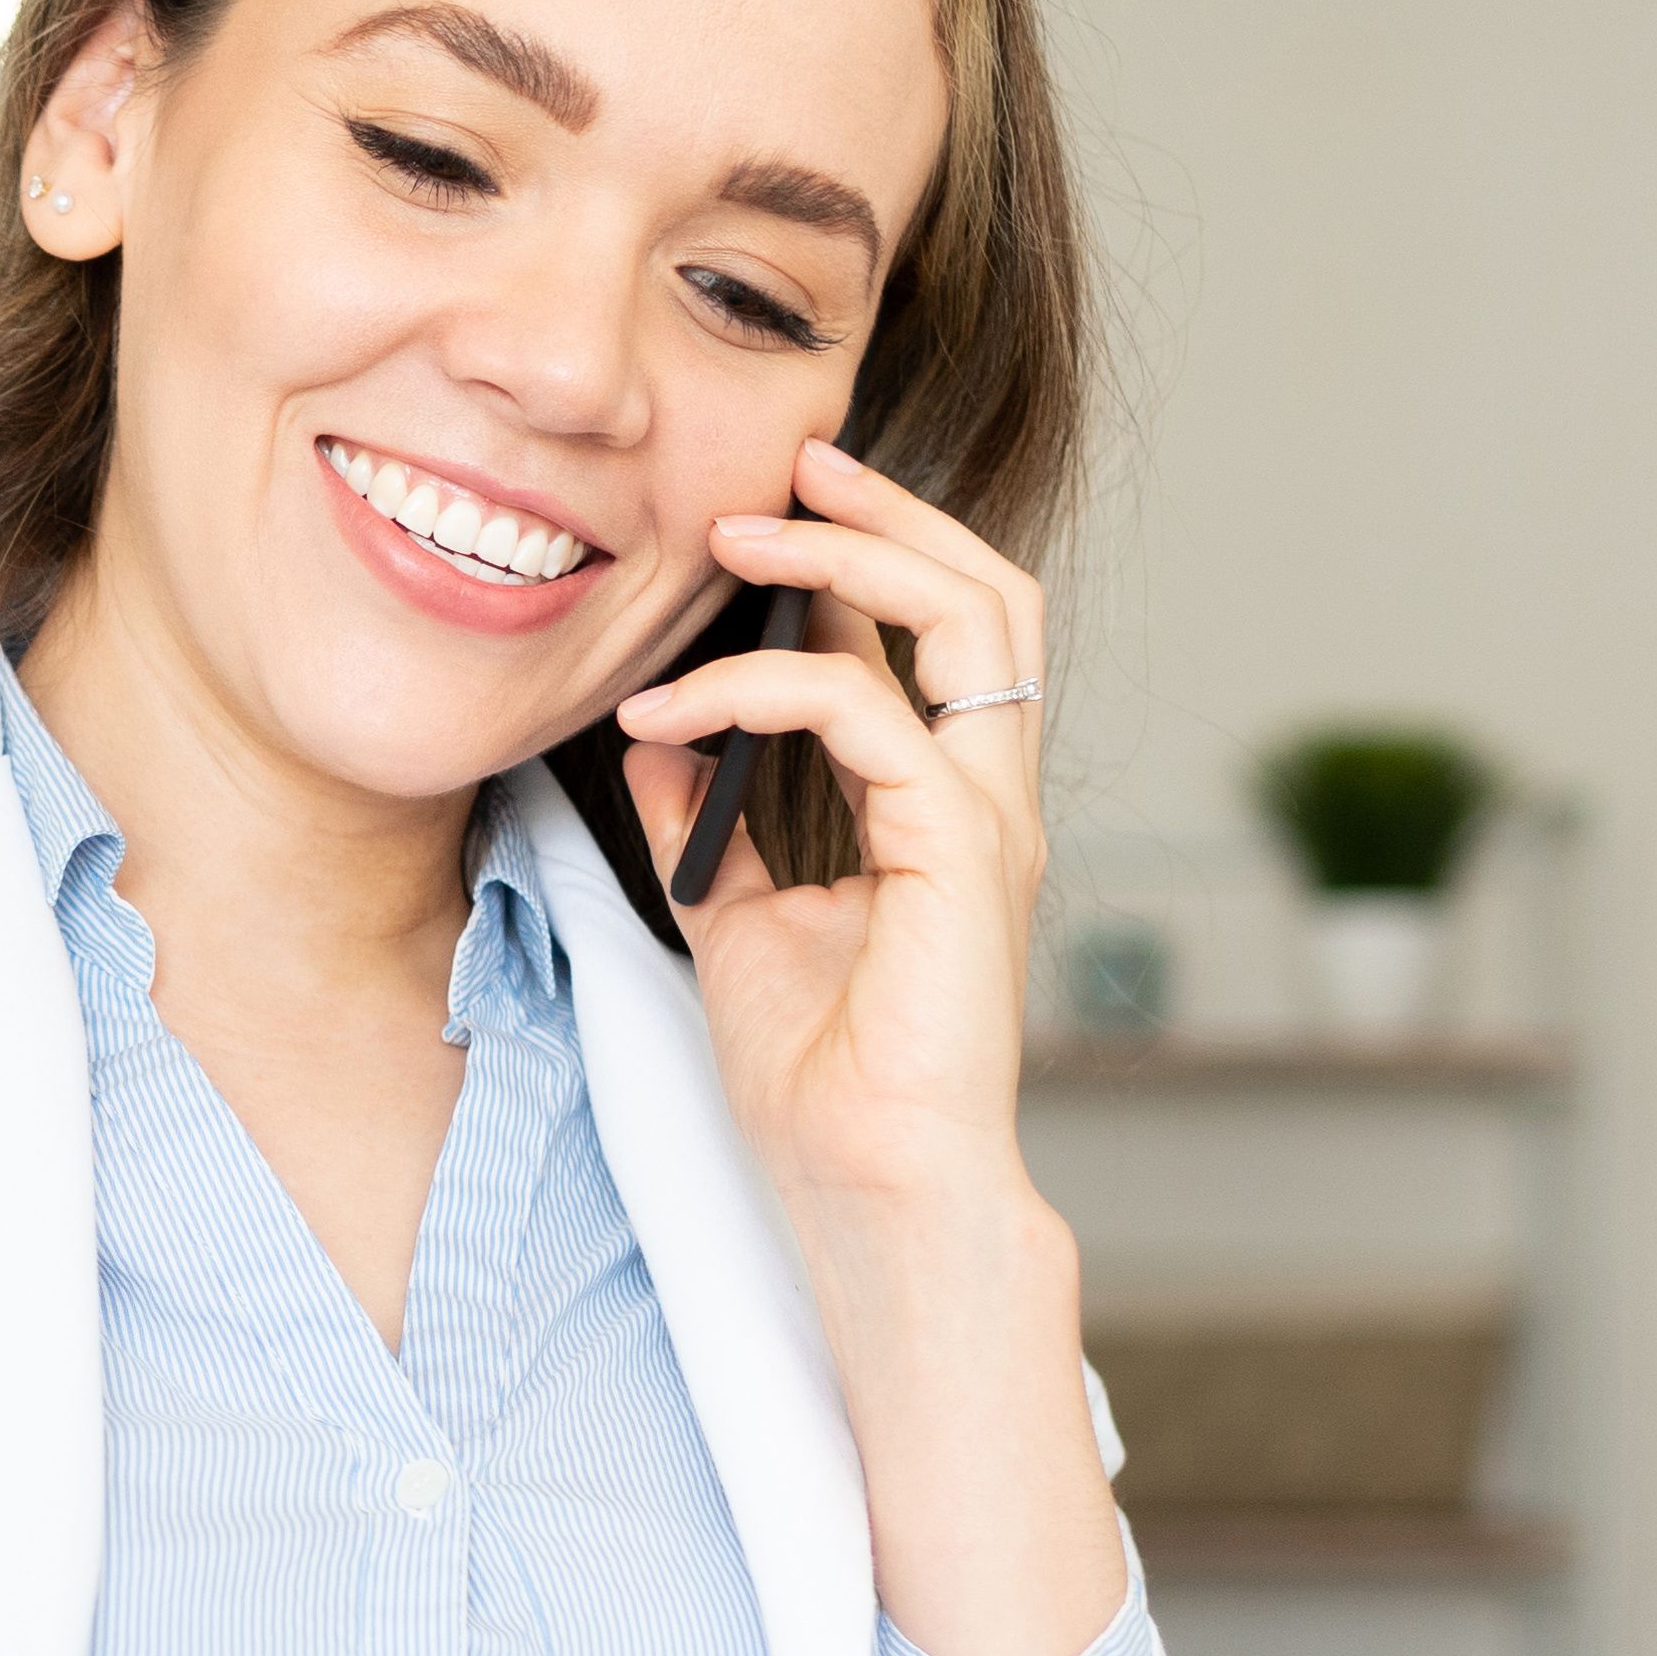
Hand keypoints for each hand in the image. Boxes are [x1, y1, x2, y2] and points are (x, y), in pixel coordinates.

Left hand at [611, 439, 1056, 1203]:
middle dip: (890, 511)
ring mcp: (987, 821)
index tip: (768, 508)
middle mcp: (986, 798)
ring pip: (969, 618)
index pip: (940, 637)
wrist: (869, 1189)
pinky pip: (871, 716)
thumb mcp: (738, 921)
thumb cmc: (824, 1081)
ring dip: (846, 558)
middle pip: (991, 593)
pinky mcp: (958, 854)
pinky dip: (764, 692)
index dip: (867, 555)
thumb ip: (715, 826)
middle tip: (789, 466)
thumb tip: (666, 746)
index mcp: (947, 807)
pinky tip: (670, 716)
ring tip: (733, 535)